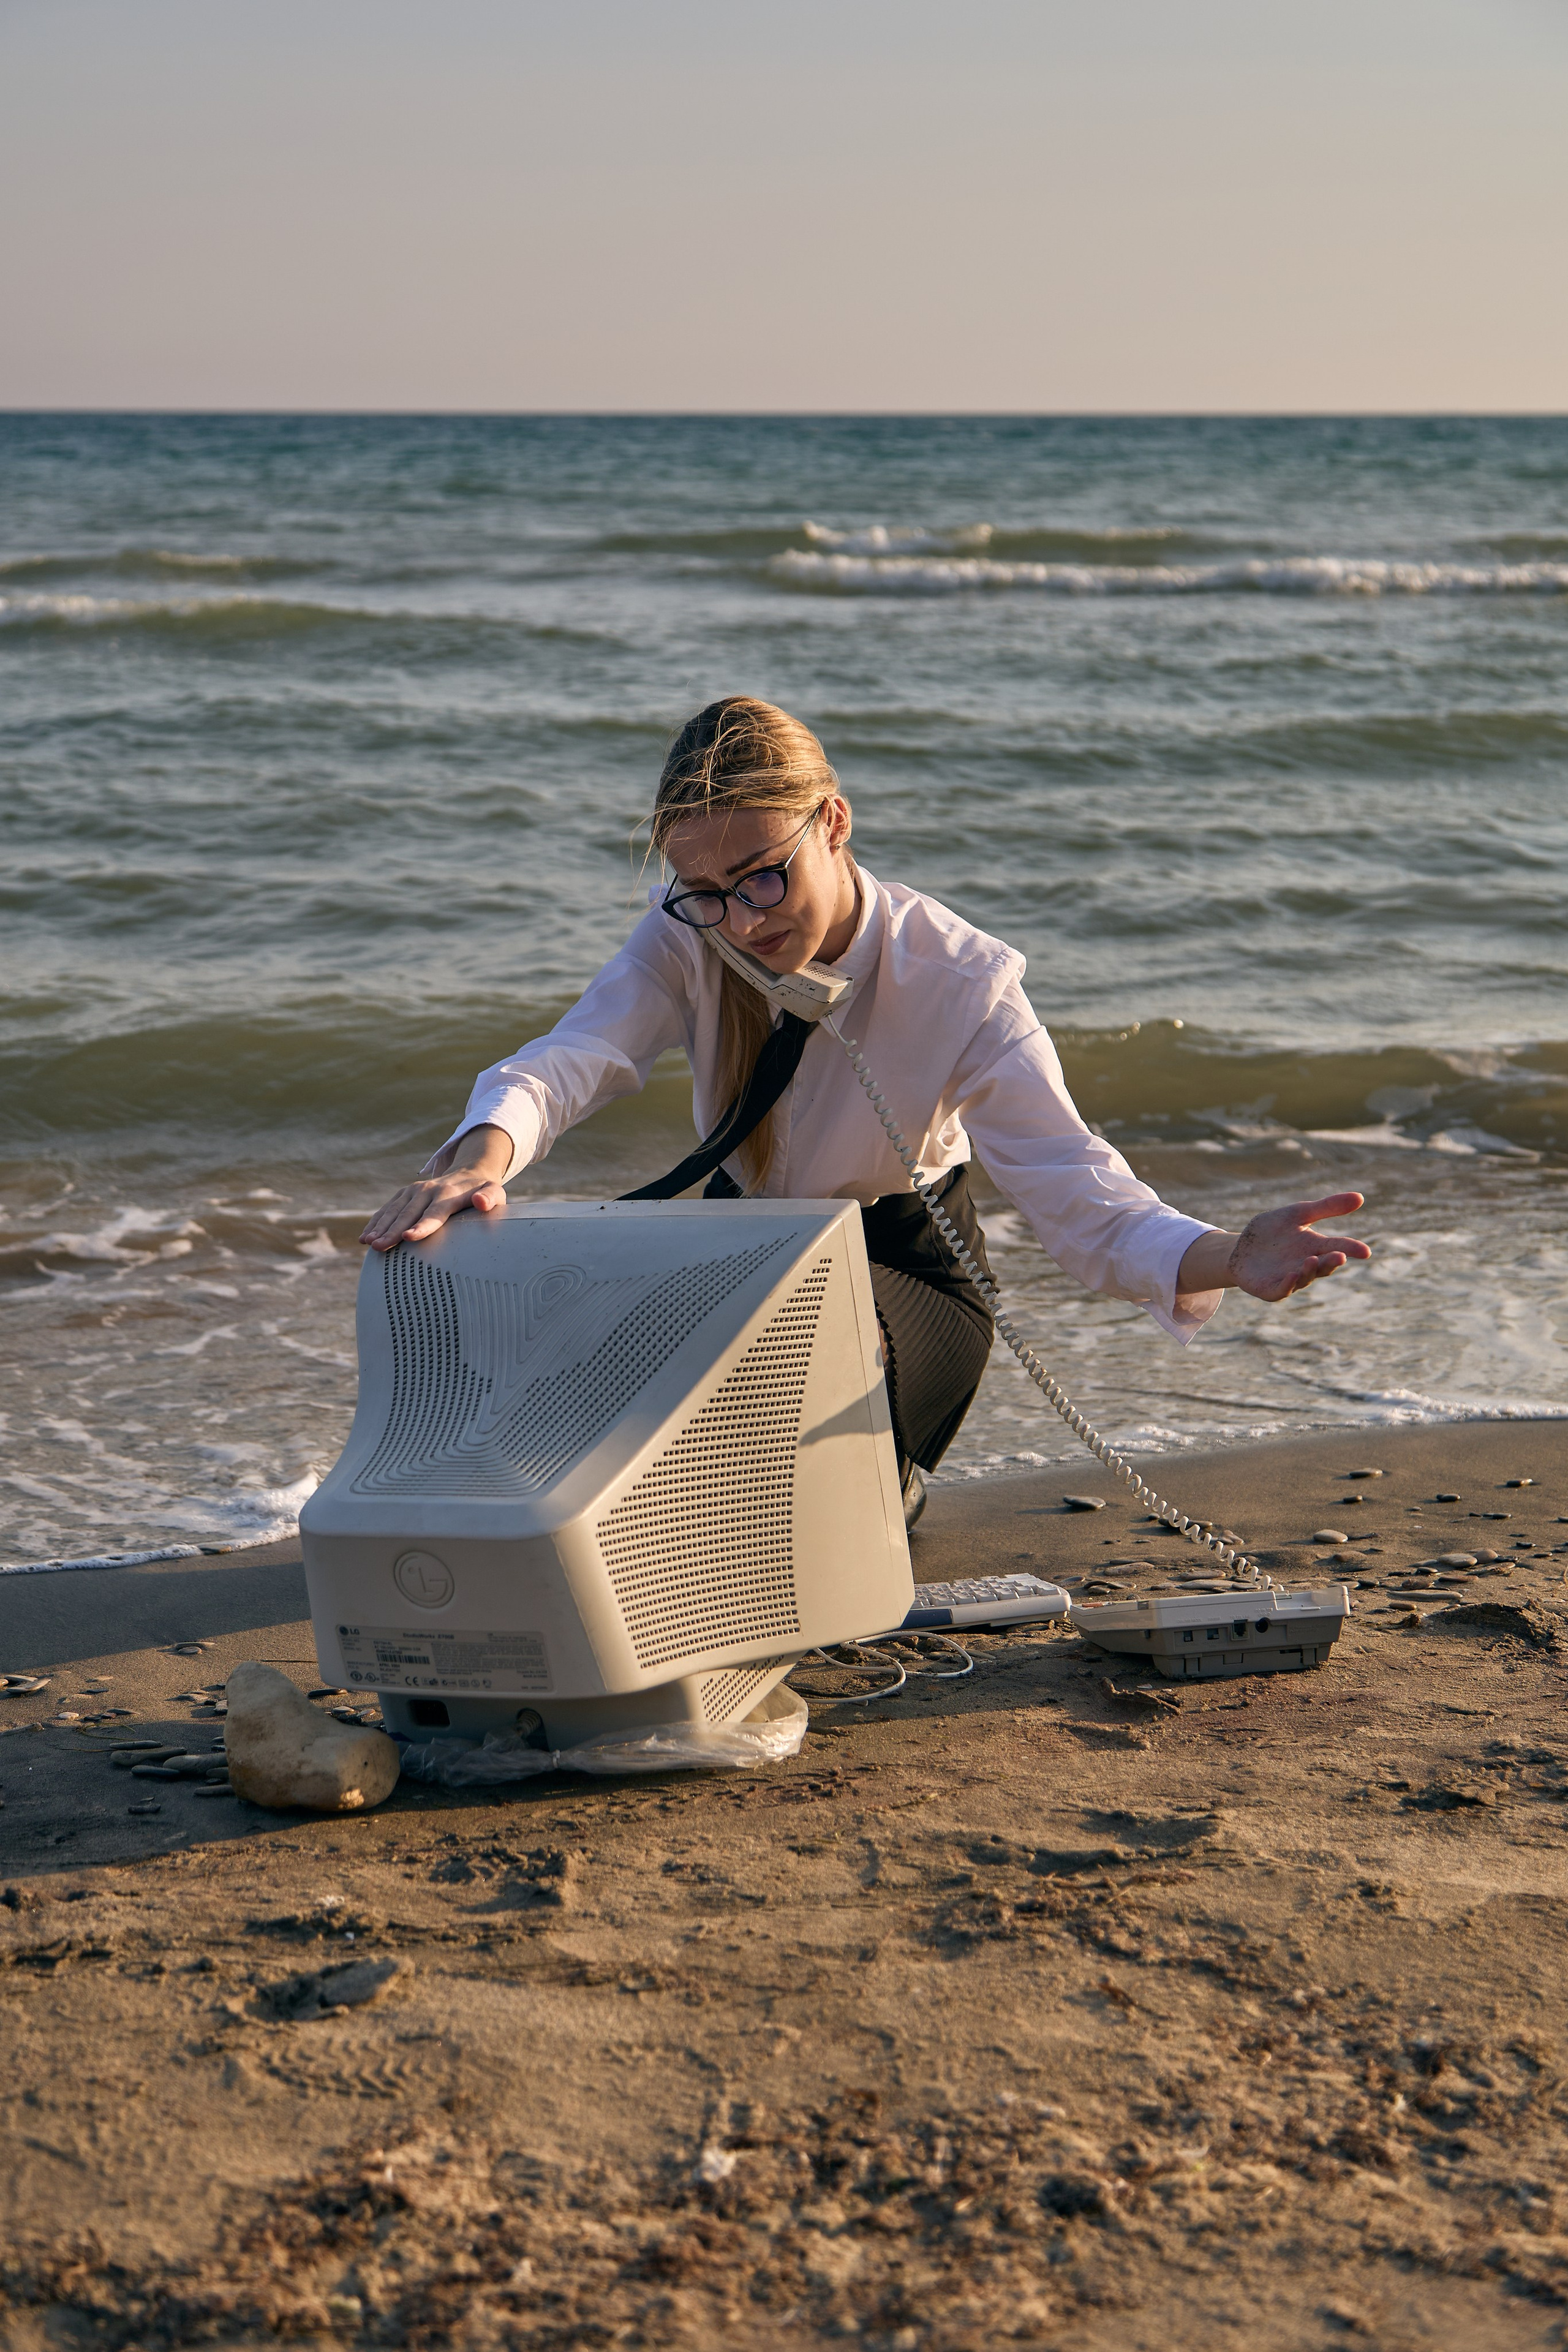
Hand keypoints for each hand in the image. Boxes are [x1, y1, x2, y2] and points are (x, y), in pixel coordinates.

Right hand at [359, 1125, 511, 1252]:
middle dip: (393, 1231)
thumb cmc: (482, 1191)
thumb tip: (482, 1201)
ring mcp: (413, 1191)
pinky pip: (387, 1209)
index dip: (423, 1225)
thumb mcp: (494, 1192)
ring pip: (394, 1211)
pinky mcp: (404, 1194)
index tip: (410, 1237)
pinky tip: (364, 1237)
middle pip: (409, 1213)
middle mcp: (427, 1190)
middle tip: (381, 1247)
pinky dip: (375, 1222)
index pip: (434, 1213)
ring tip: (369, 1243)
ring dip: (380, 1227)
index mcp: (448, 1193)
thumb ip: (490, 1198)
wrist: (468, 1173)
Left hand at [1178, 1192, 1370, 1301]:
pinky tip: (1290, 1275)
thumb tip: (1361, 1197)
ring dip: (1309, 1270)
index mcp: (1316, 1247)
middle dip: (1331, 1262)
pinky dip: (1287, 1284)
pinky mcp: (1271, 1289)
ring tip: (1311, 1259)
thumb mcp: (1298, 1213)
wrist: (1240, 1247)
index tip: (1365, 1251)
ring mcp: (1289, 1279)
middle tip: (1339, 1256)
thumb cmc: (1273, 1231)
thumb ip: (1327, 1207)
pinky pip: (1281, 1290)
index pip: (1338, 1247)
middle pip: (1323, 1266)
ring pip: (1304, 1278)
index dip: (1351, 1249)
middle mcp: (1306, 1265)